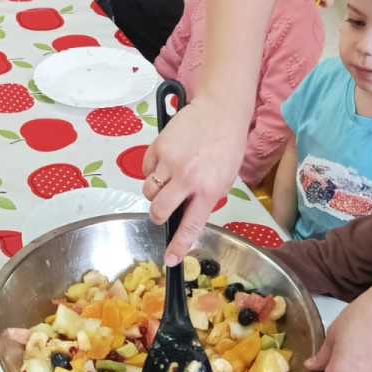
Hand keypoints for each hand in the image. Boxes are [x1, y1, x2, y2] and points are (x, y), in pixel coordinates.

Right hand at [143, 92, 246, 264]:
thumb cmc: (226, 145)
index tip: (170, 260)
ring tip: (167, 181)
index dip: (178, 246)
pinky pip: (145, 170)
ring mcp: (170, 162)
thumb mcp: (223, 179)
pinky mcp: (158, 147)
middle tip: (162, 212)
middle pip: (159, 211)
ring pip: (149, 192)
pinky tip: (165, 163)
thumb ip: (204, 198)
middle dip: (157, 216)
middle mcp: (187, 178)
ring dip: (154, 193)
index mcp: (208, 190)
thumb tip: (184, 216)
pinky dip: (151, 172)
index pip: (190, 226)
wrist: (220, 111)